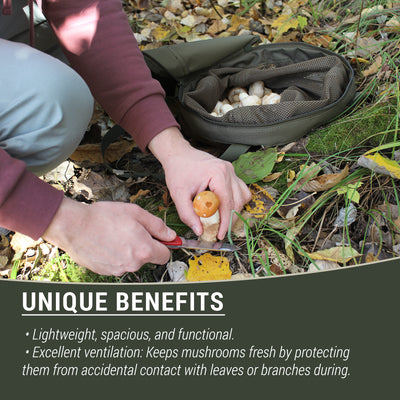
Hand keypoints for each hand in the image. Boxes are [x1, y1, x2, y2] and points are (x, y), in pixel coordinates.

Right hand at [43, 197, 175, 275]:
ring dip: (128, 250)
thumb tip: (171, 236)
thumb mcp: (136, 213)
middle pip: (147, 257)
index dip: (163, 245)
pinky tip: (106, 243)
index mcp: (145, 250)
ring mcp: (119, 270)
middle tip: (131, 230)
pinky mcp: (106, 272)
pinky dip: (115, 255)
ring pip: (132, 260)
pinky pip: (118, 264)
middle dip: (144, 246)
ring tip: (114, 235)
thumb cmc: (104, 217)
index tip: (158, 238)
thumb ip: (158, 226)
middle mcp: (133, 264)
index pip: (165, 255)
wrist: (74, 226)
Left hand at [149, 127, 250, 239]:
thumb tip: (199, 231)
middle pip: (238, 201)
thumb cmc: (178, 171)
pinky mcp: (230, 172)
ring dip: (235, 210)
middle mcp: (228, 171)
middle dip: (231, 219)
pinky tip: (224, 207)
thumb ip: (188, 215)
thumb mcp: (179, 195)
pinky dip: (235, 201)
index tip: (220, 235)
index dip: (225, 222)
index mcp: (218, 174)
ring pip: (243, 196)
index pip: (228, 203)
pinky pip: (240, 190)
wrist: (178, 155)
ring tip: (222, 220)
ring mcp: (231, 170)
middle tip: (220, 231)